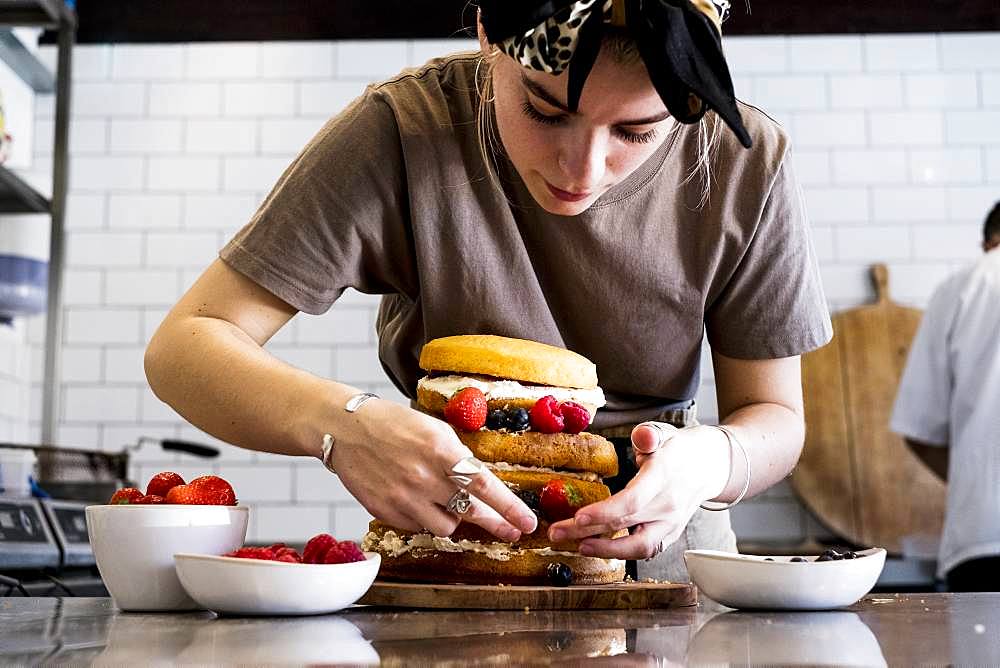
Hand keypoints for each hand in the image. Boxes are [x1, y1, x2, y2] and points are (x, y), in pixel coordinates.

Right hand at [330, 399, 537, 541]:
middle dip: (498, 524)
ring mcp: (403, 497)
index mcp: (439, 449)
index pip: (484, 484)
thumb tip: (482, 484)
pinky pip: (418, 527)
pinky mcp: (385, 511)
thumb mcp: (433, 430)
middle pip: (471, 511)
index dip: (509, 507)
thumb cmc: (392, 424)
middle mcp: (423, 476)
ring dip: (454, 518)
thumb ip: (457, 457)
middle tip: (515, 531)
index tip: (526, 520)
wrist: (346, 428)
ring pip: (446, 526)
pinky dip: (425, 518)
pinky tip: (419, 501)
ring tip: (449, 503)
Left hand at [547, 423, 728, 559]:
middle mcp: (669, 505)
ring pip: (638, 547)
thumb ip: (649, 435)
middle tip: (557, 533)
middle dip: (587, 532)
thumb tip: (642, 435)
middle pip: (625, 525)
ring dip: (604, 550)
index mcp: (664, 477)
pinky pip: (644, 550)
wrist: (709, 467)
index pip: (633, 501)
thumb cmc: (679, 449)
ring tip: (575, 546)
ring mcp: (671, 524)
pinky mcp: (669, 535)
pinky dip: (619, 553)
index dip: (605, 512)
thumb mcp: (664, 433)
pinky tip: (595, 548)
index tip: (578, 517)